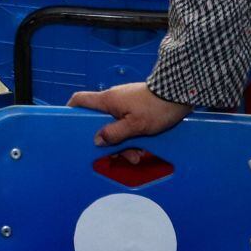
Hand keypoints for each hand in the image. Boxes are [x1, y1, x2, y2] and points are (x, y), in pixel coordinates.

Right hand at [67, 82, 191, 144]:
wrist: (179, 94)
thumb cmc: (156, 107)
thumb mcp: (135, 126)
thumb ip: (114, 134)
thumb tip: (98, 140)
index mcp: (107, 100)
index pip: (80, 100)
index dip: (71, 110)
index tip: (70, 124)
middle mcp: (113, 100)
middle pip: (99, 122)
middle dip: (108, 142)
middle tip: (119, 155)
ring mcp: (125, 103)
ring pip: (115, 127)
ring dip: (124, 144)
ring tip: (137, 156)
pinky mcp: (136, 107)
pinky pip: (127, 125)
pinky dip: (132, 137)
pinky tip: (142, 149)